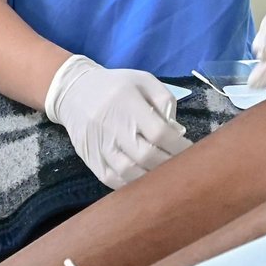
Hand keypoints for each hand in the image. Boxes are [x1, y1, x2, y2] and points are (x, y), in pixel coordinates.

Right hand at [45, 55, 191, 189]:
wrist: (73, 92)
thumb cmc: (116, 86)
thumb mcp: (143, 80)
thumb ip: (164, 100)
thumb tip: (177, 130)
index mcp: (128, 103)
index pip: (159, 133)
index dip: (179, 146)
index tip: (192, 151)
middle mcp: (112, 126)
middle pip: (146, 155)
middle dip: (169, 164)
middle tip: (182, 166)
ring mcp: (99, 146)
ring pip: (129, 172)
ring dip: (151, 178)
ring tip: (165, 176)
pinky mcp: (90, 159)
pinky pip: (112, 180)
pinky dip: (131, 185)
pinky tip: (144, 181)